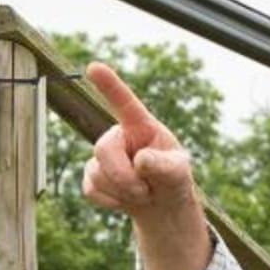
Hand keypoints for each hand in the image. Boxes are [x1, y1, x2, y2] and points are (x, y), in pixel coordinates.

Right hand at [82, 62, 195, 219]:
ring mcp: (102, 155)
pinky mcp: (91, 176)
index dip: (110, 85)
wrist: (161, 202)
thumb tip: (140, 160)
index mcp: (141, 126)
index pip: (125, 103)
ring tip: (143, 191)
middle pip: (103, 149)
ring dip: (124, 192)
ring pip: (97, 174)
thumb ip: (163, 166)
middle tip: (146, 191)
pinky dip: (113, 202)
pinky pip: (92, 190)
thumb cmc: (172, 179)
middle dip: (124, 177)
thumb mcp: (178, 172)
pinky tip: (126, 199)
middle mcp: (118, 136)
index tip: (94, 67)